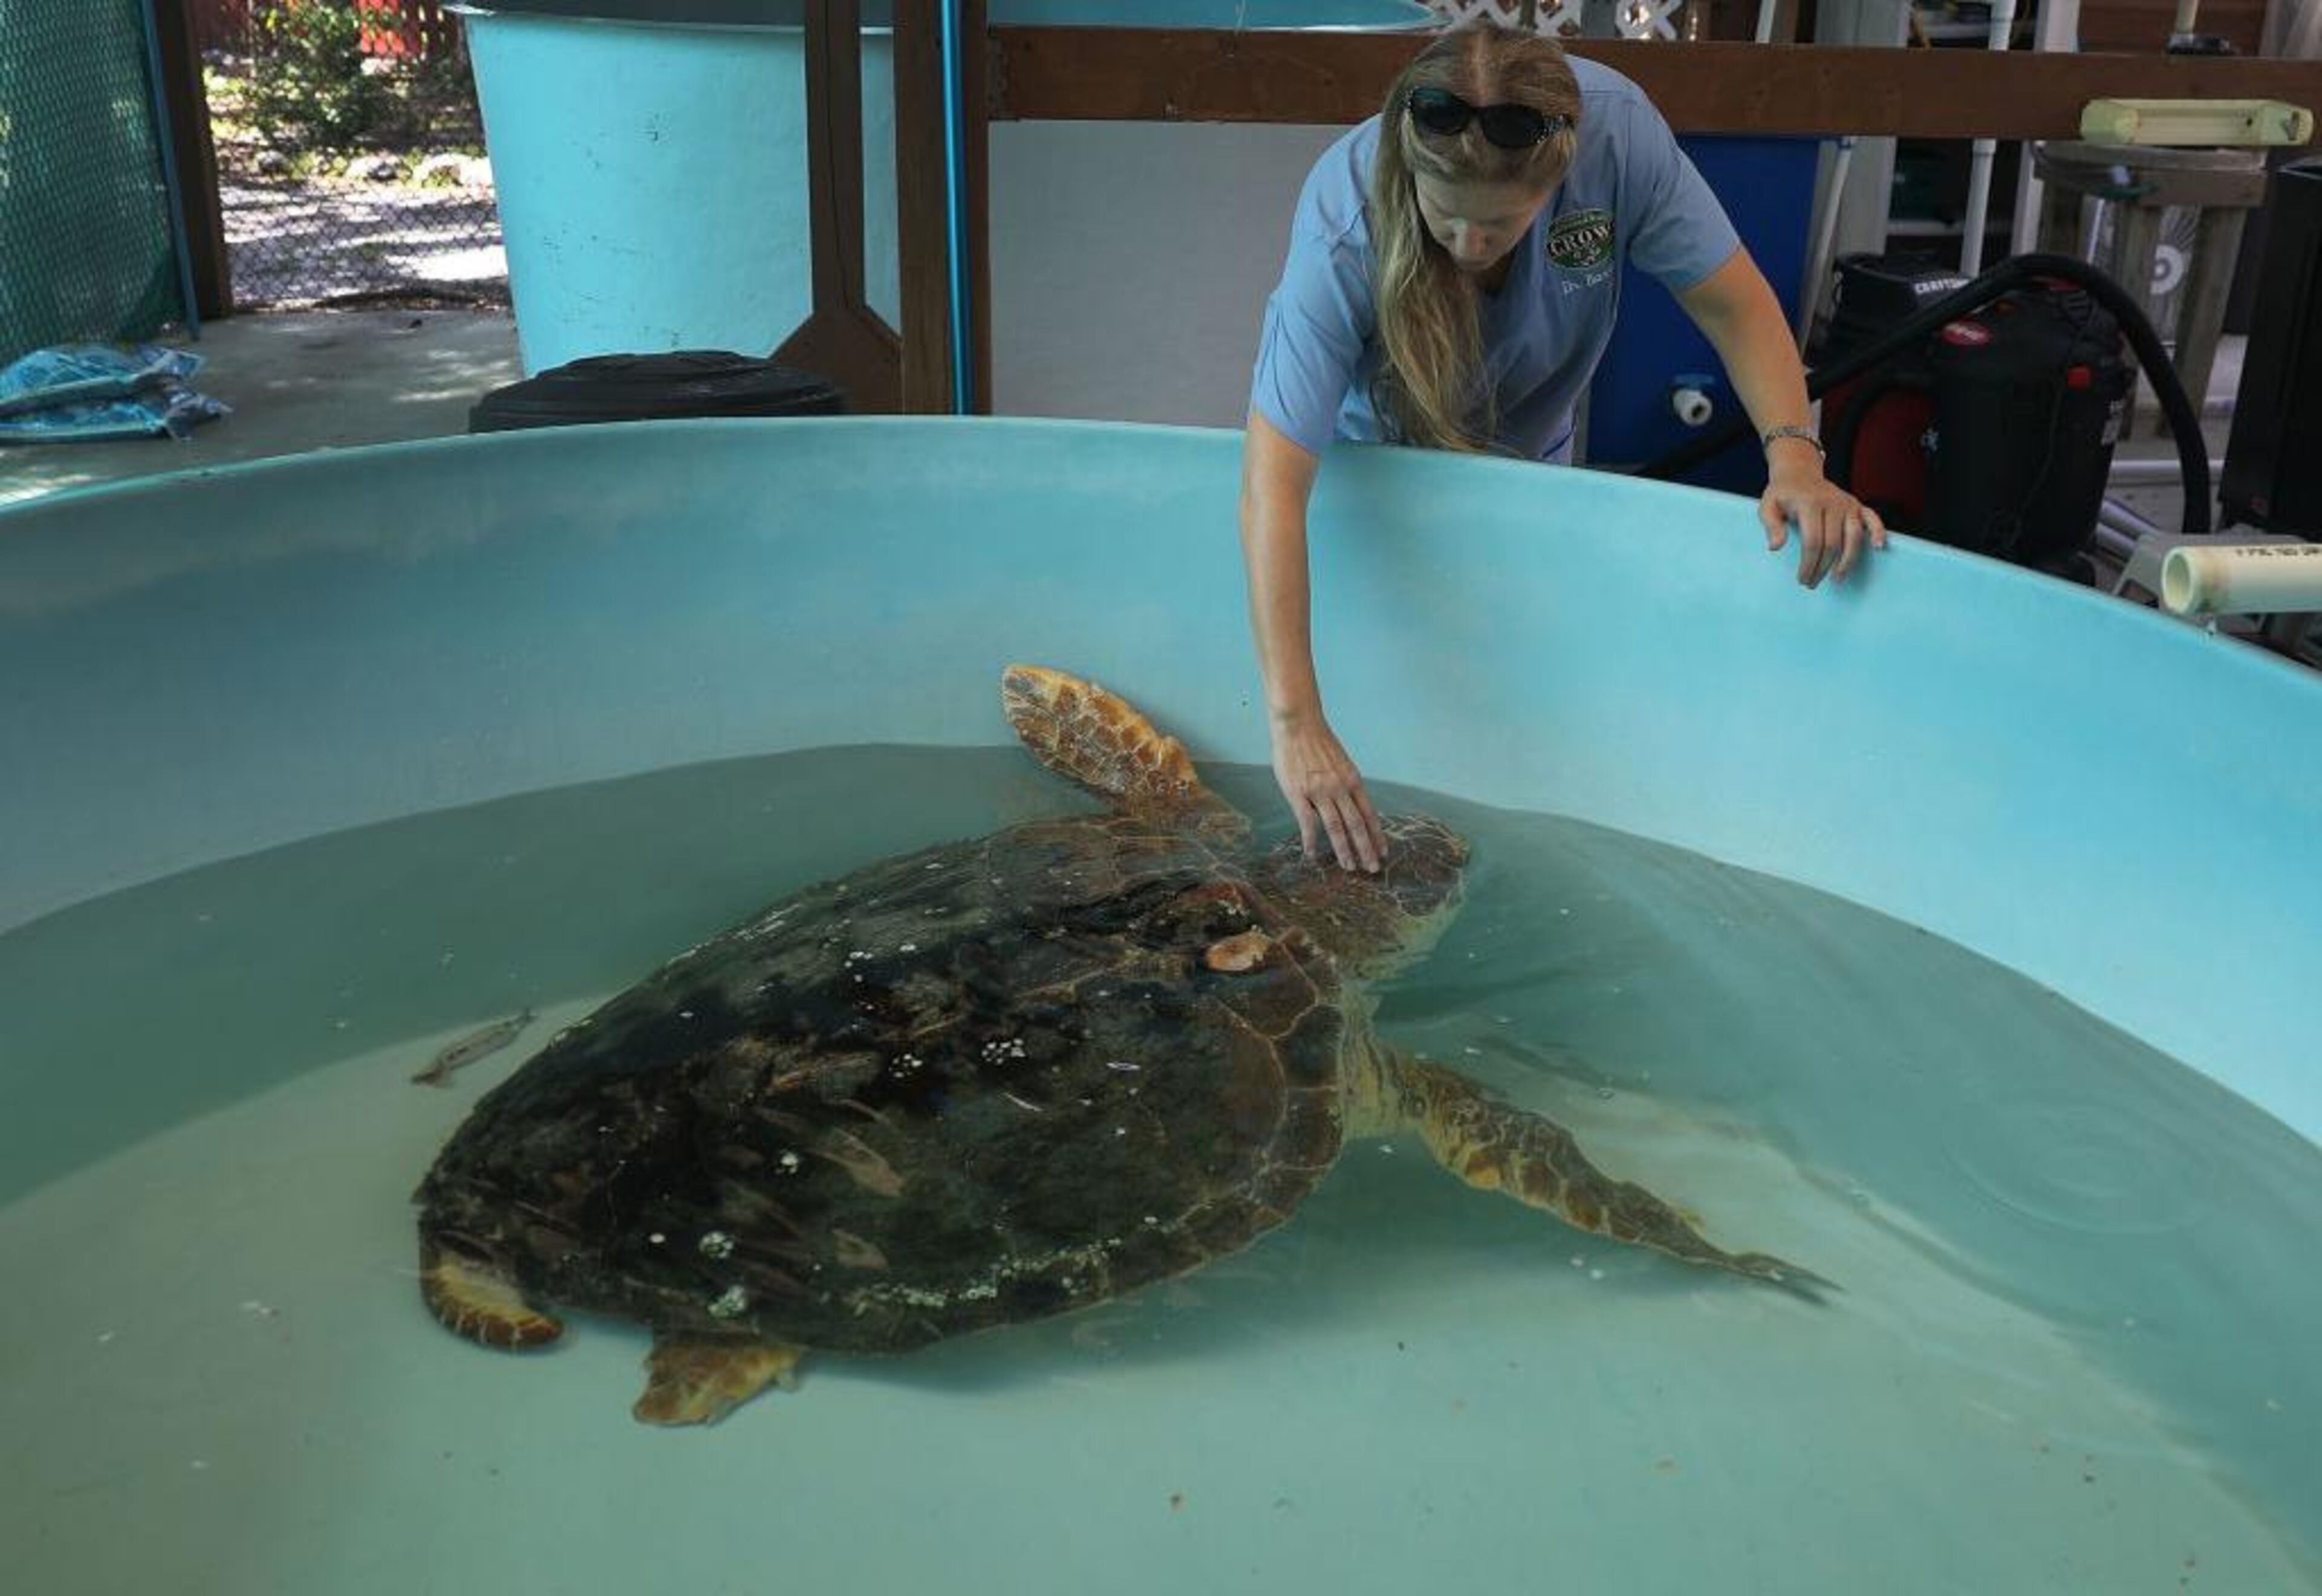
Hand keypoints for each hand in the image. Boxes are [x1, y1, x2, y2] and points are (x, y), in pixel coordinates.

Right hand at [1270, 711, 1386, 872]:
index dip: (1377, 835)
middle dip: (1366, 849)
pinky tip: (1313, 855)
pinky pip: (1308, 823)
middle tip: (1372, 869)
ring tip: (1349, 867)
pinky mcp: (1299, 794)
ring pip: (1336, 828)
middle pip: (1357, 825)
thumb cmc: (1318, 742)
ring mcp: (1320, 792)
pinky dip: (1311, 841)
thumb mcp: (1340, 763)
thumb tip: (1350, 805)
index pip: (1369, 814)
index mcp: (1353, 780)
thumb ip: (1345, 784)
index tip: (1383, 852)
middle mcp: (1340, 788)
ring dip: (1344, 850)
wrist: (1299, 724)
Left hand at [1761, 451, 1885, 588]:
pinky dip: (1877, 531)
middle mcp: (1832, 503)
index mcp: (1810, 504)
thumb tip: (1775, 547)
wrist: (1799, 473)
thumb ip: (1771, 525)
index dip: (1809, 564)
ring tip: (1837, 578)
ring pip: (1853, 537)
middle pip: (1833, 544)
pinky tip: (1879, 547)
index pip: (1813, 542)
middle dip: (1823, 568)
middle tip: (1812, 583)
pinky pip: (1872, 518)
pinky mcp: (1857, 505)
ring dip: (1847, 561)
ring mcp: (1847, 504)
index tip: (1802, 579)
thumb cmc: (1782, 494)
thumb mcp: (1767, 506)